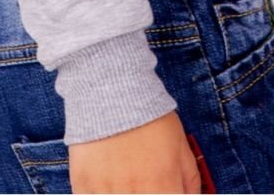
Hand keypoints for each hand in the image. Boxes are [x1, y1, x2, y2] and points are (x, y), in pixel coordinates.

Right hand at [68, 109, 201, 193]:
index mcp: (163, 188)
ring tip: (126, 181)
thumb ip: (190, 184)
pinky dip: (101, 194)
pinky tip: (107, 184)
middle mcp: (135, 194)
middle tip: (145, 184)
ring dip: (123, 194)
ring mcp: (106, 191)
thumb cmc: (151, 118)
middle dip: (145, 194)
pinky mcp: (82, 184)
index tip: (163, 192)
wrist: (113, 89)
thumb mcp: (182, 149)